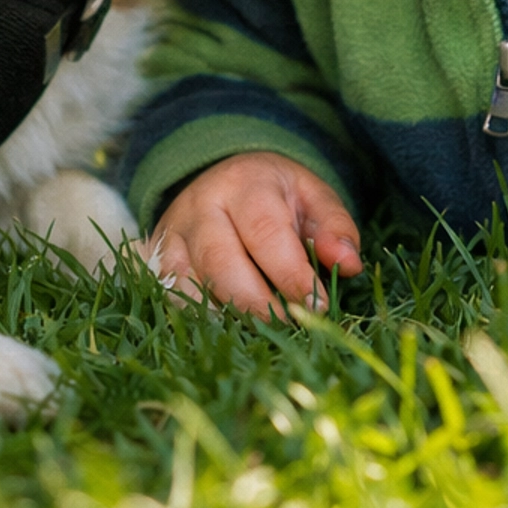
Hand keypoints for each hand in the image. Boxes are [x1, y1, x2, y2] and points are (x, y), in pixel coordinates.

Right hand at [148, 151, 361, 315]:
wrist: (226, 176)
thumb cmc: (277, 195)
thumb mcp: (313, 197)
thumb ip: (334, 228)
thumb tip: (349, 264)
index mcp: (246, 183)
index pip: (266, 233)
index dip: (292, 276)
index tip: (317, 305)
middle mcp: (201, 205)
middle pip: (220, 263)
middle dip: (257, 303)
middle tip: (290, 325)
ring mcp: (174, 232)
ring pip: (189, 284)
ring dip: (226, 314)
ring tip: (263, 331)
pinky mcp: (158, 257)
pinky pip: (172, 296)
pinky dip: (200, 317)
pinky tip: (229, 327)